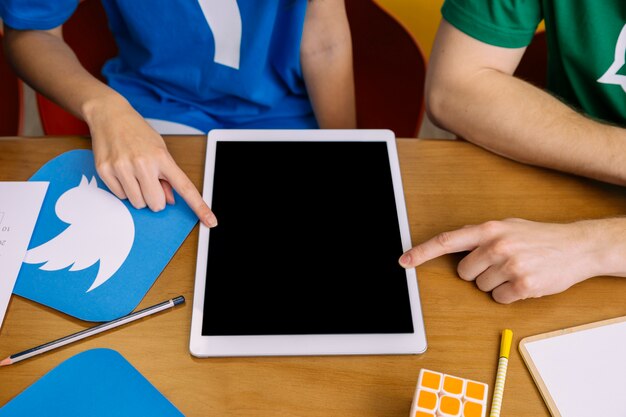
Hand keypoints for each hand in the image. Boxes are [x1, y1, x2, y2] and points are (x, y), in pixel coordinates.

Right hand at [84, 94, 216, 226]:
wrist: (110, 115)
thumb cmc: (138, 132)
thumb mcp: (160, 150)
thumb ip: (167, 176)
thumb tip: (170, 200)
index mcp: (162, 158)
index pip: (185, 188)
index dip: (199, 207)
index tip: (211, 221)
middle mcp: (143, 163)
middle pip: (156, 204)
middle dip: (155, 199)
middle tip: (151, 183)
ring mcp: (122, 167)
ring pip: (138, 203)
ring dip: (139, 195)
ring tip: (135, 175)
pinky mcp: (105, 171)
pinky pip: (120, 196)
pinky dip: (123, 190)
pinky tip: (122, 172)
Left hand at [398, 218, 618, 303]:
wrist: (577, 247)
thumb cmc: (539, 237)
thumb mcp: (508, 226)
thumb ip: (480, 234)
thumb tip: (454, 241)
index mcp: (489, 229)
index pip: (446, 241)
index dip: (422, 252)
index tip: (404, 261)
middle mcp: (497, 246)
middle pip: (464, 272)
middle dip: (477, 272)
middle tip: (499, 264)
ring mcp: (510, 266)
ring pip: (481, 287)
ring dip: (495, 283)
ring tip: (515, 270)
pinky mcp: (523, 286)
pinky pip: (499, 298)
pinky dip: (508, 294)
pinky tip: (523, 282)